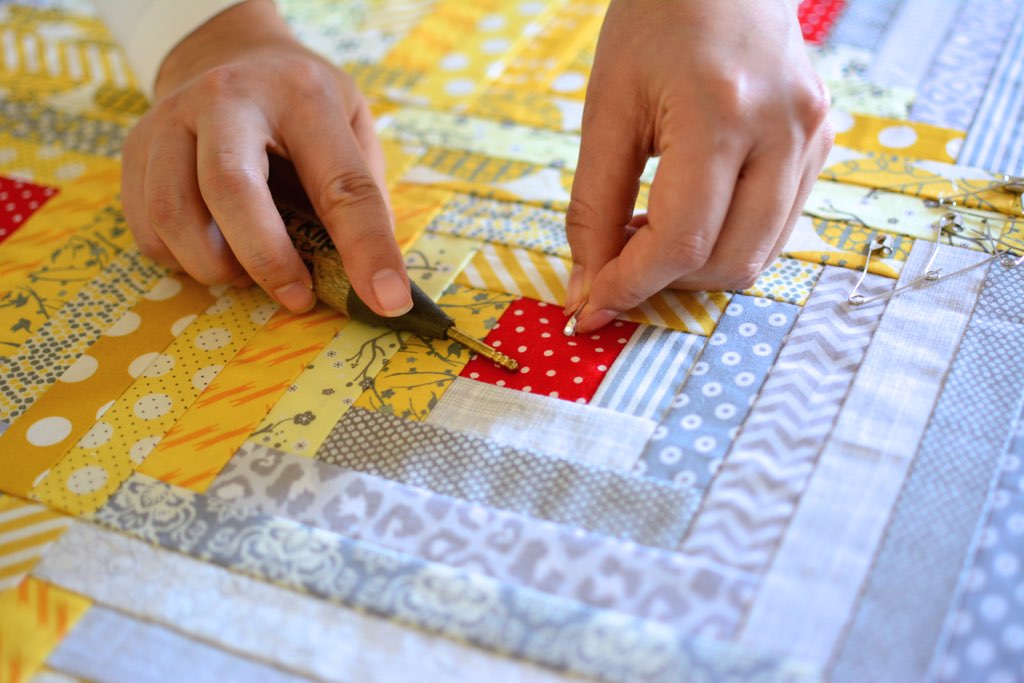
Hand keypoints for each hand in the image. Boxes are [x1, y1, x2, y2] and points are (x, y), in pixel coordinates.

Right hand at [122, 0, 411, 315]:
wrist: (225, 53)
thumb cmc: (300, 104)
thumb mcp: (352, 124)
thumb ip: (362, 195)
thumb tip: (373, 280)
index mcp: (302, 96)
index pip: (341, 183)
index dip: (366, 249)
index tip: (387, 300)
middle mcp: (226, 98)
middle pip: (230, 189)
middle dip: (266, 260)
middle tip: (297, 297)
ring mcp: (169, 119)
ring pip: (174, 214)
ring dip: (216, 266)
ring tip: (248, 270)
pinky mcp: (134, 147)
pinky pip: (147, 229)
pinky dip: (181, 259)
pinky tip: (213, 248)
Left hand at [564, 0, 832, 332]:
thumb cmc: (654, 24)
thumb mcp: (606, 109)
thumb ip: (593, 206)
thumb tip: (587, 288)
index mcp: (722, 111)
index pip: (681, 240)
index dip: (630, 285)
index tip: (589, 306)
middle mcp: (784, 129)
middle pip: (729, 262)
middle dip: (664, 283)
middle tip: (616, 263)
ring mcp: (813, 137)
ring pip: (758, 257)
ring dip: (695, 270)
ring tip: (649, 233)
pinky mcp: (822, 143)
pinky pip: (776, 229)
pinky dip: (726, 243)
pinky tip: (689, 216)